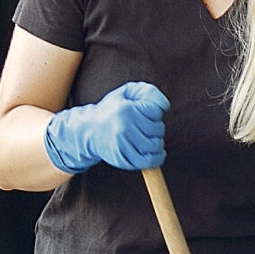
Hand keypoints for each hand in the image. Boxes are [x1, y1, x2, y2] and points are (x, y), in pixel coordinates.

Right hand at [43, 81, 167, 174]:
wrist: (88, 129)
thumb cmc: (111, 110)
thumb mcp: (126, 93)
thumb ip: (148, 92)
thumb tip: (166, 106)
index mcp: (126, 109)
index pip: (156, 111)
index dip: (155, 112)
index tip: (147, 113)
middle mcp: (124, 127)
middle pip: (158, 129)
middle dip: (156, 127)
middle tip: (146, 126)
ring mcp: (123, 144)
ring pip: (155, 145)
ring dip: (157, 142)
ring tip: (148, 137)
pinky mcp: (122, 158)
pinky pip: (148, 161)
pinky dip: (157, 158)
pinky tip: (156, 152)